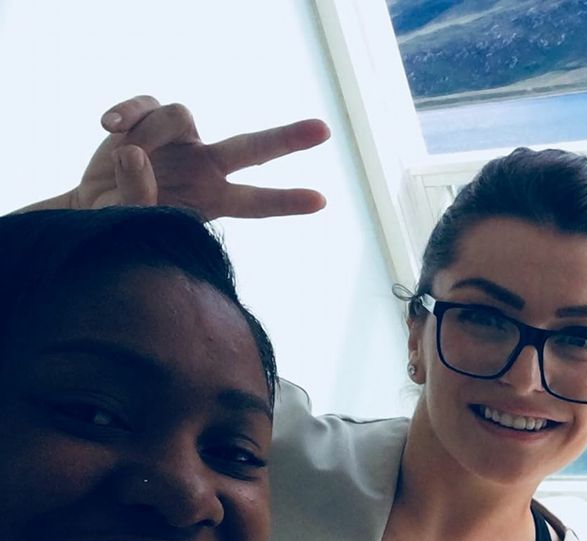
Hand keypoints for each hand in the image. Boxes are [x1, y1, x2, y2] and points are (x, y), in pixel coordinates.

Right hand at [67, 95, 329, 218]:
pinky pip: (147, 103)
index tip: (321, 201)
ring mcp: (181, 140)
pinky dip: (127, 111)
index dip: (286, 201)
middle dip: (288, 139)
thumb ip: (136, 195)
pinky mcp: (148, 118)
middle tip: (325, 130)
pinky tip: (107, 124)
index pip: (256, 202)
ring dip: (149, 134)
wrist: (90, 206)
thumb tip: (134, 153)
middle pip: (252, 148)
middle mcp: (205, 165)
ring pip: (180, 116)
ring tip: (125, 155)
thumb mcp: (130, 222)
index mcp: (213, 199)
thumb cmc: (122, 220)